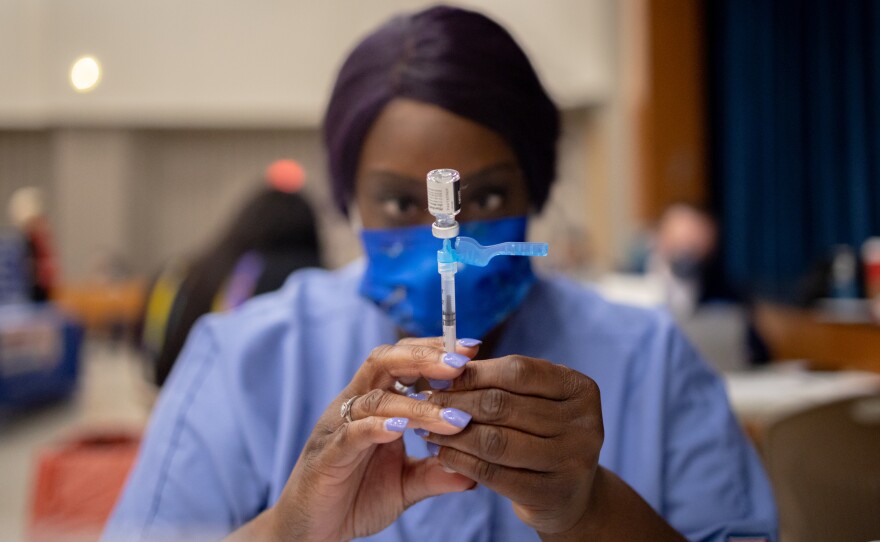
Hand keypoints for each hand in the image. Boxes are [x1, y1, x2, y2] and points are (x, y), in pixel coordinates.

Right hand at [244, 337, 480, 541]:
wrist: (312, 530)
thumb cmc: (356, 497)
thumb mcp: (406, 484)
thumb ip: (437, 473)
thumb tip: (477, 473)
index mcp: (375, 404)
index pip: (402, 361)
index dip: (434, 351)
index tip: (470, 350)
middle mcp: (355, 406)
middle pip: (385, 362)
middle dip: (424, 359)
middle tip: (460, 363)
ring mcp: (339, 428)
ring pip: (375, 399)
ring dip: (417, 406)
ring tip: (451, 417)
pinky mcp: (328, 456)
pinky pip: (352, 433)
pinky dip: (376, 428)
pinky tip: (400, 430)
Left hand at [423, 355, 603, 536]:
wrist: (569, 493)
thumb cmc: (542, 435)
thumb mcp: (536, 401)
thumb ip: (501, 382)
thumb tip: (445, 364)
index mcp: (579, 388)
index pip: (517, 372)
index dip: (474, 373)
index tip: (440, 375)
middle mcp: (584, 423)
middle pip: (503, 405)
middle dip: (456, 402)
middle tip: (426, 402)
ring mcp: (571, 460)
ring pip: (494, 441)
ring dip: (452, 433)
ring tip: (427, 428)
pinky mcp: (551, 493)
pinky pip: (492, 473)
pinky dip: (460, 461)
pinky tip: (441, 454)